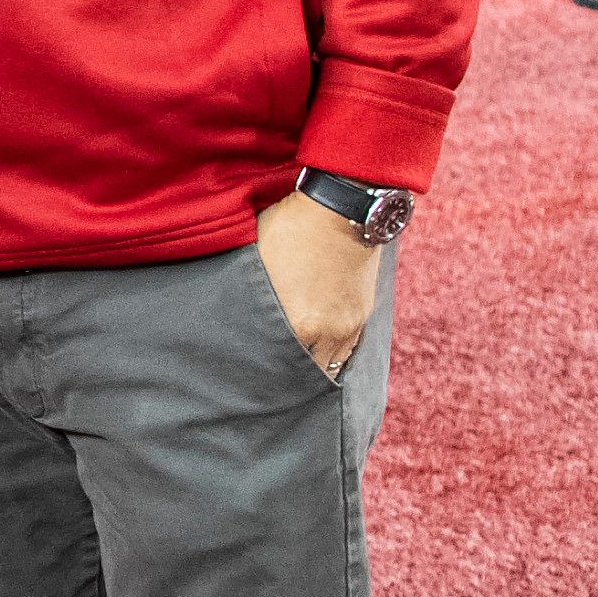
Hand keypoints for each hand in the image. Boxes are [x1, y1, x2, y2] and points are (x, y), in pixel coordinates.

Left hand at [254, 190, 383, 381]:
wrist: (344, 208)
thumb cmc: (291, 228)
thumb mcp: (258, 263)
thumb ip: (251, 299)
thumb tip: (234, 319)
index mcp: (299, 324)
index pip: (277, 368)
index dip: (263, 377)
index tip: (248, 385)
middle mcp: (328, 332)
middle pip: (308, 373)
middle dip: (289, 380)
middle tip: (267, 388)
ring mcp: (350, 323)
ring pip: (332, 364)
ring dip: (313, 369)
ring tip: (293, 377)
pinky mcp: (362, 312)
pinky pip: (348, 348)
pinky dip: (332, 354)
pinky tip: (317, 356)